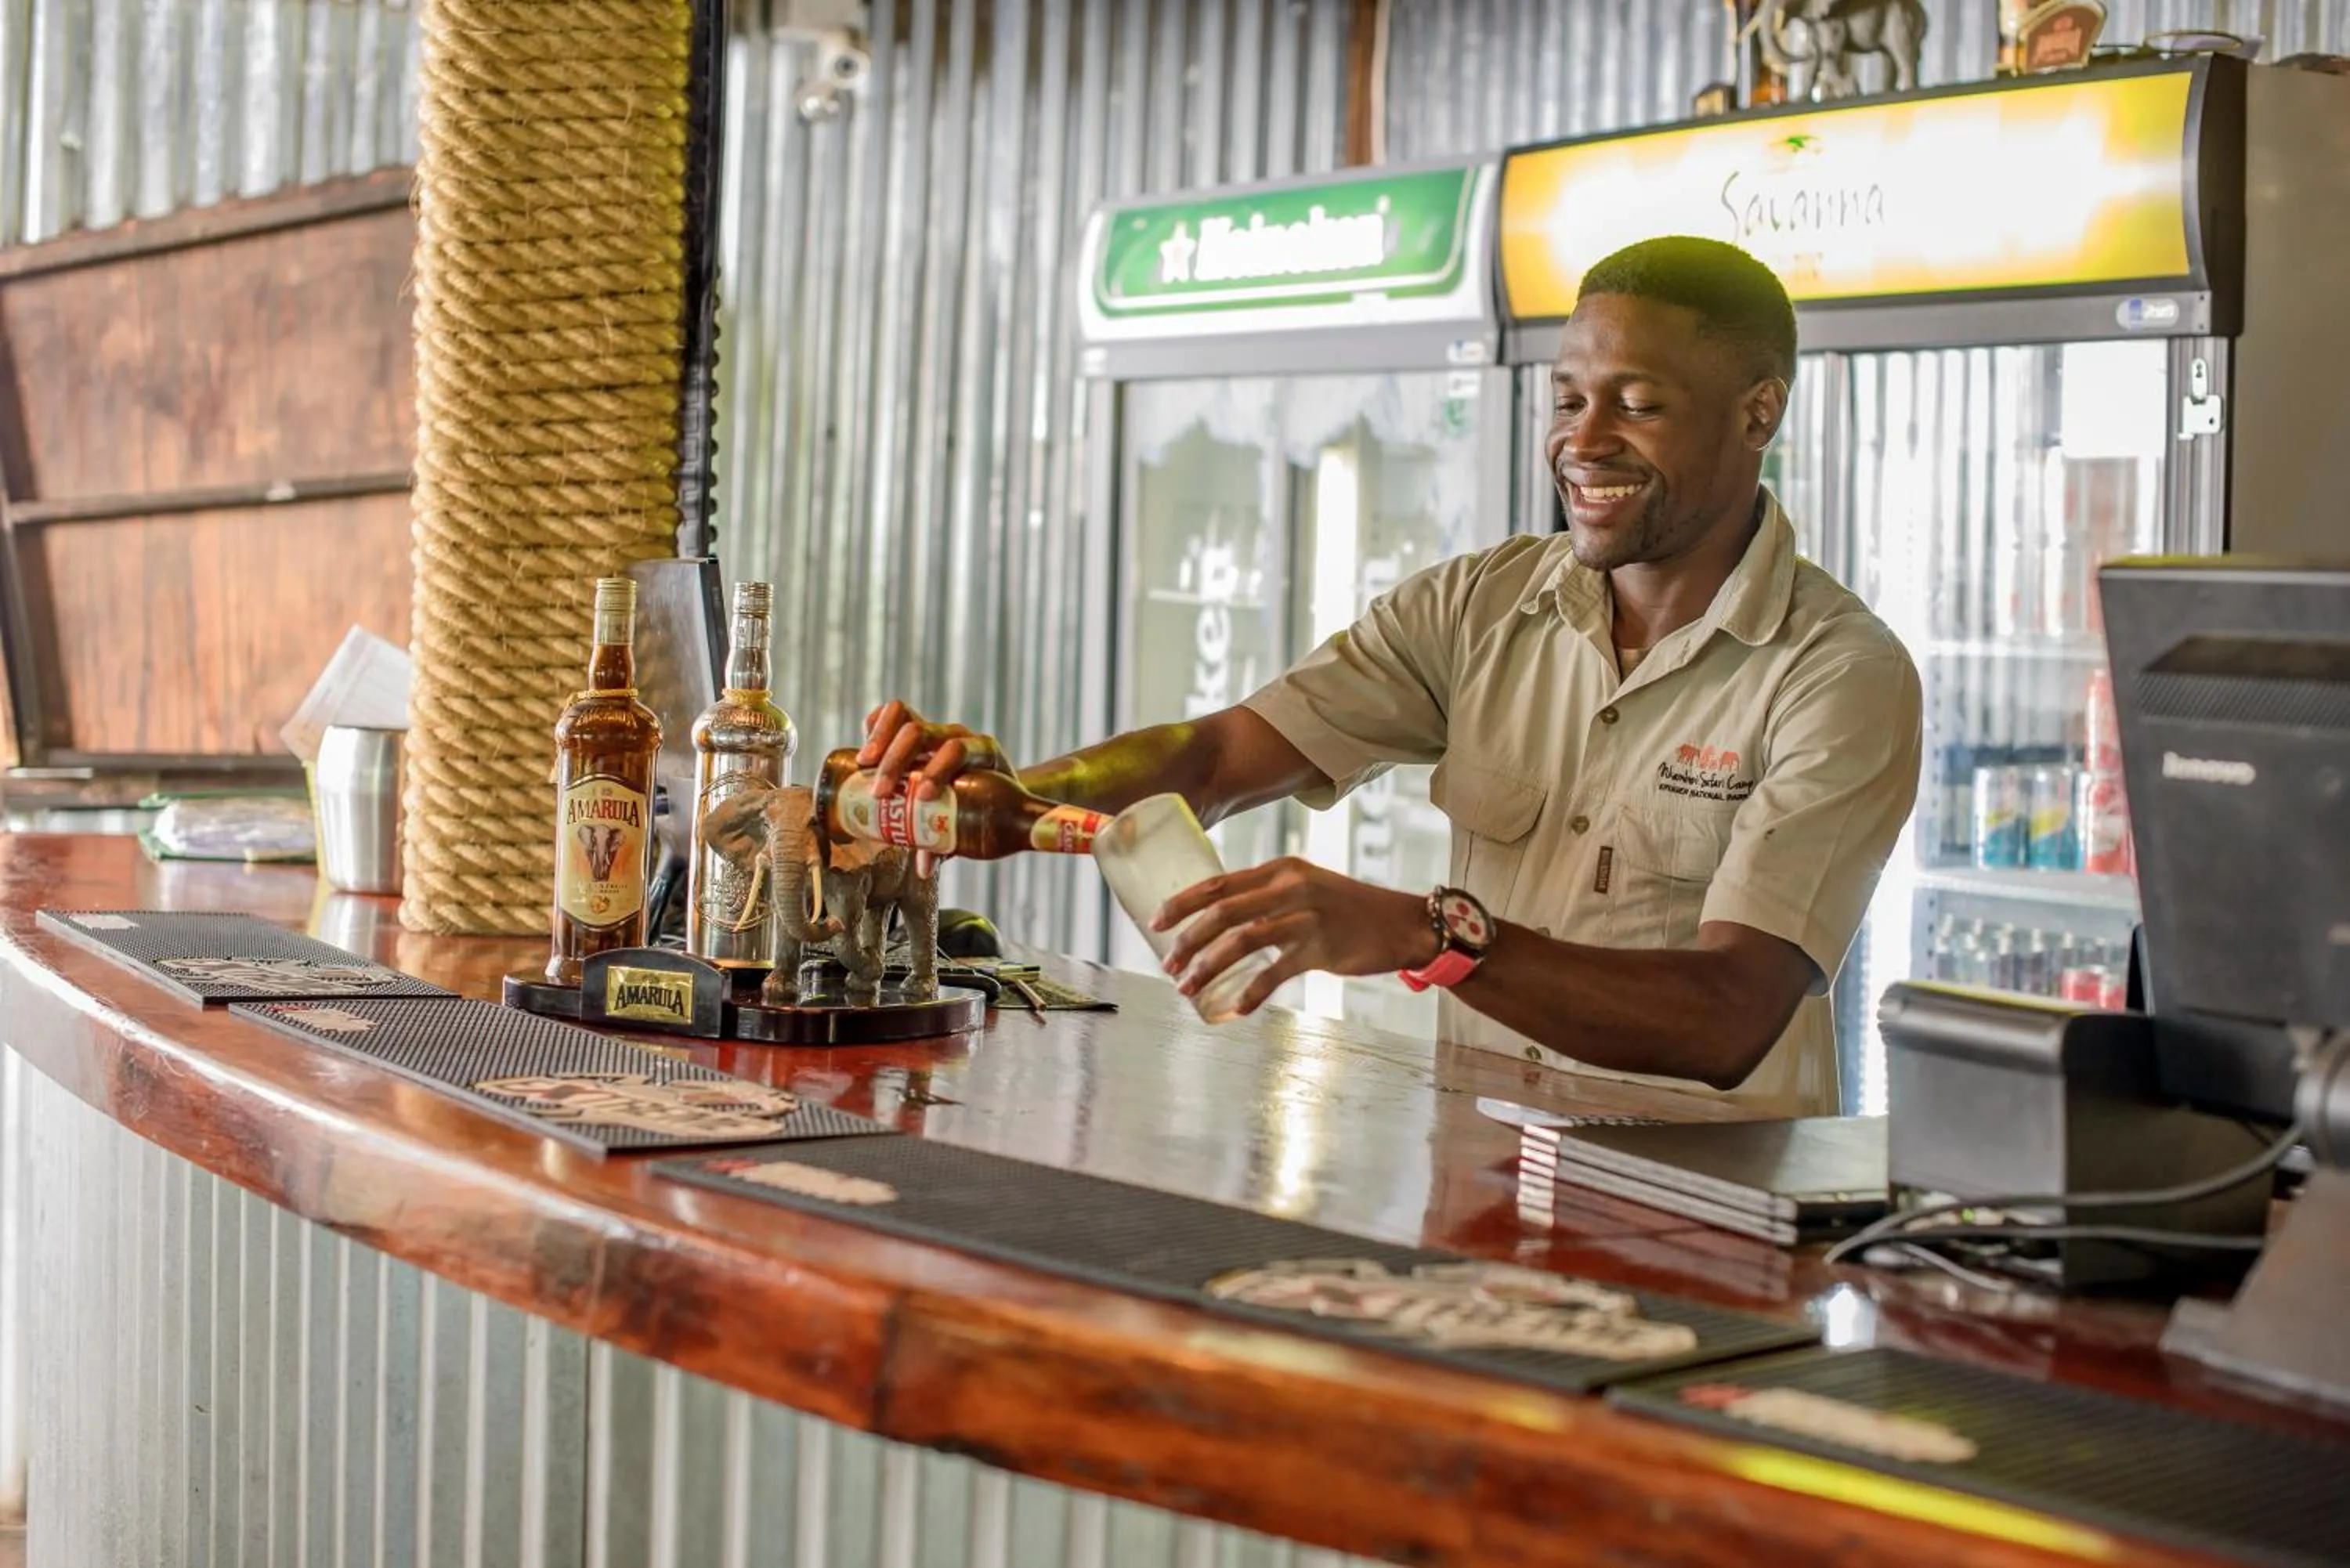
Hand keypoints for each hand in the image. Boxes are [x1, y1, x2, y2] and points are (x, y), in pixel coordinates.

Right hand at [858, 700, 1010, 877]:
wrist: (999, 784)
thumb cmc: (984, 807)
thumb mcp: (974, 820)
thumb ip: (948, 842)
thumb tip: (923, 869)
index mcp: (981, 752)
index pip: (957, 749)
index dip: (938, 769)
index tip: (922, 795)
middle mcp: (958, 734)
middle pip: (922, 731)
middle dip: (896, 760)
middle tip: (879, 792)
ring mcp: (937, 728)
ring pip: (904, 716)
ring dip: (880, 739)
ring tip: (863, 765)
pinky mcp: (919, 726)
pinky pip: (894, 713)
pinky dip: (876, 724)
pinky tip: (865, 747)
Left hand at [1151, 859, 1441, 1017]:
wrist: (1402, 924)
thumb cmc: (1348, 911)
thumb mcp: (1306, 888)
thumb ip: (1269, 897)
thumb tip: (1222, 920)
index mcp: (1280, 869)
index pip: (1218, 882)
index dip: (1182, 903)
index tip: (1155, 923)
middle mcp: (1290, 887)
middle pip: (1222, 911)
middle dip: (1187, 940)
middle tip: (1169, 965)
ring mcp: (1306, 917)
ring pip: (1242, 941)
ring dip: (1208, 966)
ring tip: (1187, 988)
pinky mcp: (1322, 948)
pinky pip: (1275, 972)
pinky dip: (1251, 992)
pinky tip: (1235, 1008)